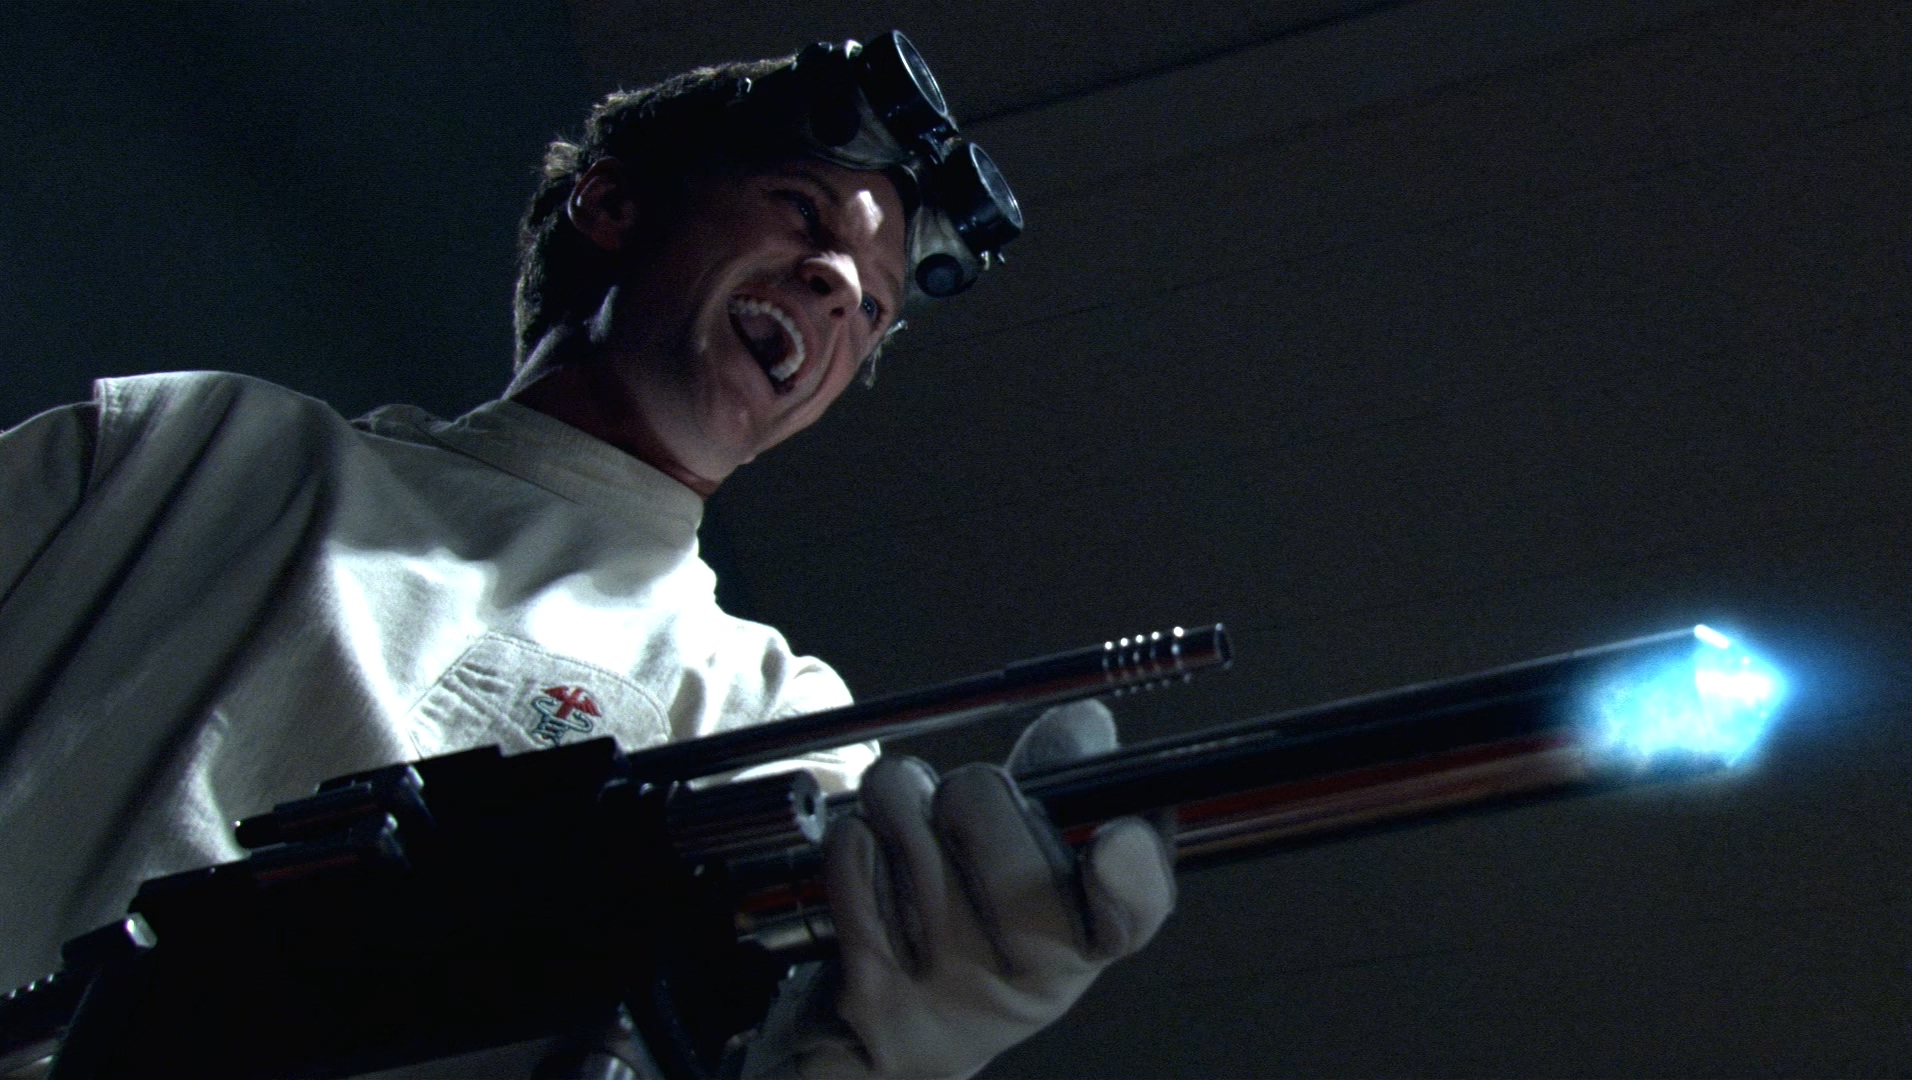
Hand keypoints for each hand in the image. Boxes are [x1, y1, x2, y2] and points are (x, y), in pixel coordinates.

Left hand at [806, 701, 1174, 1078]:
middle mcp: (1035, 974)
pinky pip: (853, 850)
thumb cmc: (988, 928)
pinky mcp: (875, 987)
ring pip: (903, 811)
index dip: (1127, 871)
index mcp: (1096, 936)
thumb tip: (1084, 721)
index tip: (1115, 840)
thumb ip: (1067, 783)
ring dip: (898, 802)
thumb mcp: (1045, 863)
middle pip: (980, 803)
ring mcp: (952, 983)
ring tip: (912, 841)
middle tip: (960, 815)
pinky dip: (854, 841)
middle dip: (961, 786)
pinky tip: (875, 877)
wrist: (913, 1035)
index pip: (1135, 905)